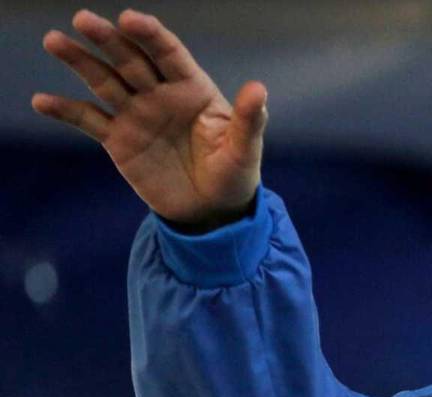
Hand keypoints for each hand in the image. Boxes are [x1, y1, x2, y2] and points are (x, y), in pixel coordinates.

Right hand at [32, 9, 266, 231]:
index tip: (131, 19)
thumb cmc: (234, 176)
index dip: (150, 35)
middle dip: (109, 39)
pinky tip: (42, 101)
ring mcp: (137, 114)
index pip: (170, 54)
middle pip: (131, 60)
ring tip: (55, 40)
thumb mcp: (245, 151)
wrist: (212, 212)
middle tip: (84, 19)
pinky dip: (66, 111)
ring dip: (80, 61)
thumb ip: (250, 120)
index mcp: (194, 89)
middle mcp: (161, 94)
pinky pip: (89, 121)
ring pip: (105, 81)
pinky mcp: (118, 140)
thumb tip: (259, 88)